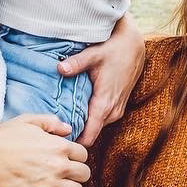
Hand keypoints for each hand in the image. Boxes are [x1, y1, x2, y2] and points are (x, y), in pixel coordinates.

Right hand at [0, 114, 88, 186]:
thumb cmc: (4, 137)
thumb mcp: (28, 120)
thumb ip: (52, 122)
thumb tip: (68, 129)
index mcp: (59, 146)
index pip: (83, 154)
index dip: (77, 156)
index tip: (70, 159)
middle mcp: (59, 166)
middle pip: (84, 174)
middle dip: (78, 173)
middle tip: (69, 174)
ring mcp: (50, 184)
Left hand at [60, 16, 145, 145]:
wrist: (133, 46)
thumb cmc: (114, 50)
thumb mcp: (94, 54)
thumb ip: (76, 63)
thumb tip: (59, 68)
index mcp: (104, 104)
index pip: (88, 137)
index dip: (72, 140)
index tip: (55, 136)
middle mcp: (112, 112)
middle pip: (89, 135)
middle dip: (72, 132)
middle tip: (52, 126)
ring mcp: (116, 111)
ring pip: (95, 128)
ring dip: (81, 125)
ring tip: (61, 116)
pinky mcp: (117, 107)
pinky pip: (100, 120)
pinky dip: (89, 118)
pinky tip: (75, 108)